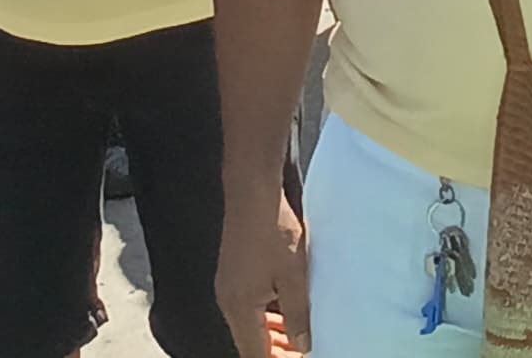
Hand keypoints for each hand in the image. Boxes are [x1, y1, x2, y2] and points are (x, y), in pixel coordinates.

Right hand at [217, 191, 310, 355]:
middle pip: (250, 343)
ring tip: (299, 338)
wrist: (254, 190)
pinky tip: (286, 312)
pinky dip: (267, 316)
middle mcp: (228, 301)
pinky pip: (249, 307)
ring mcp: (228, 286)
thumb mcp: (294, 276)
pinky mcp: (233, 273)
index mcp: (239, 308)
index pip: (255, 354)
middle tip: (302, 352)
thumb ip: (298, 315)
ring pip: (250, 325)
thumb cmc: (274, 230)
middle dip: (276, 352)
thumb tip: (303, 346)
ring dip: (273, 335)